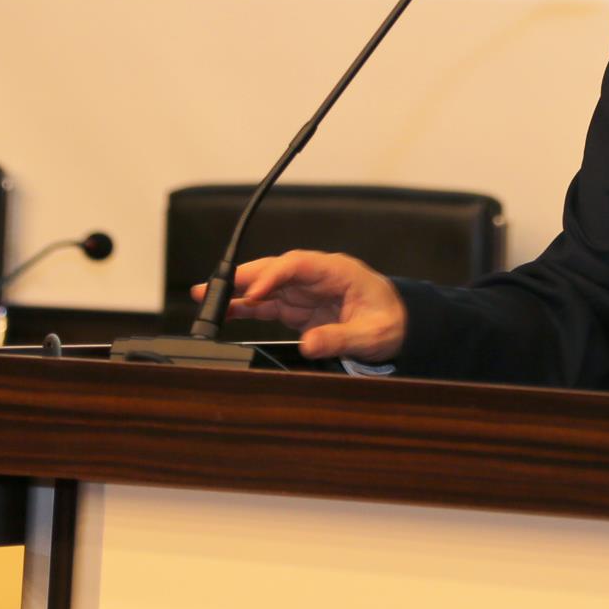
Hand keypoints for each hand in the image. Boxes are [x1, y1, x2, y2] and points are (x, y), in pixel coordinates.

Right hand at [190, 250, 405, 362]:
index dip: (273, 275)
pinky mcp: (301, 307)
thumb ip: (340, 338)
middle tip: (212, 287)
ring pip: (267, 286)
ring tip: (207, 299)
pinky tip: (227, 313)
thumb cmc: (392, 321)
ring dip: (239, 293)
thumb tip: (310, 344)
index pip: (298, 264)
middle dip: (244, 277)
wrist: (401, 326)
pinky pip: (269, 304)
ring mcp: (307, 291)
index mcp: (338, 271)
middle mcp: (317, 276)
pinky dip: (248, 308)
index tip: (254, 291)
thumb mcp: (372, 334)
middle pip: (275, 269)